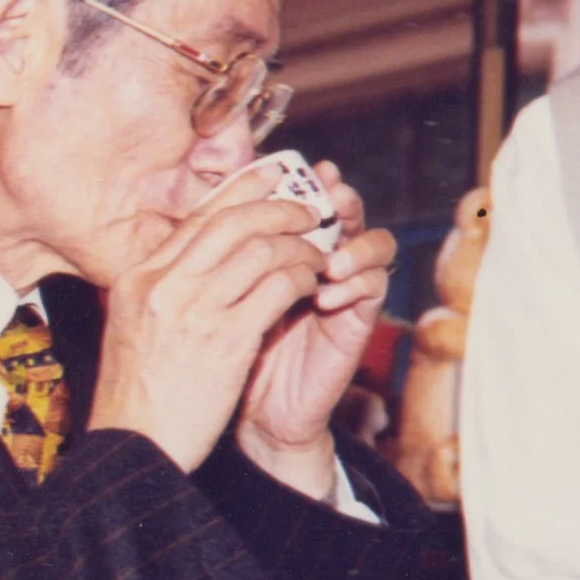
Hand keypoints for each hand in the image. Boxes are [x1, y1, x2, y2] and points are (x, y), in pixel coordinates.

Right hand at [91, 165, 327, 472]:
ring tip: (318, 253)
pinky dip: (301, 278)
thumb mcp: (132, 327)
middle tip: (307, 209)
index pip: (195, 219)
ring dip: (299, 245)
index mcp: (138, 278)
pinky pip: (277, 288)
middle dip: (278, 207)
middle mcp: (163, 285)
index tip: (268, 175)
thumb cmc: (136, 395)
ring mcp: (194, 310)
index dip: (239, 191)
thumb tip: (192, 260)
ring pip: (261, 249)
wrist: (134, 448)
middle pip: (231, 221)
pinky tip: (313, 284)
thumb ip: (160, 290)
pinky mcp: (226, 340)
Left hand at [236, 160, 396, 496]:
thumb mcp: (215, 295)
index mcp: (284, 247)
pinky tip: (326, 296)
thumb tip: (203, 206)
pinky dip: (356, 285)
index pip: (300, 200)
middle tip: (330, 197)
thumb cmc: (225, 348)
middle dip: (340, 200)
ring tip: (330, 260)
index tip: (292, 167)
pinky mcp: (357, 320)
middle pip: (346, 212)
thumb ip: (219, 254)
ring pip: (375, 244)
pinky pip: (374, 288)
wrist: (249, 412)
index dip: (300, 180)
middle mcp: (319, 260)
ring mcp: (343, 288)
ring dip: (357, 243)